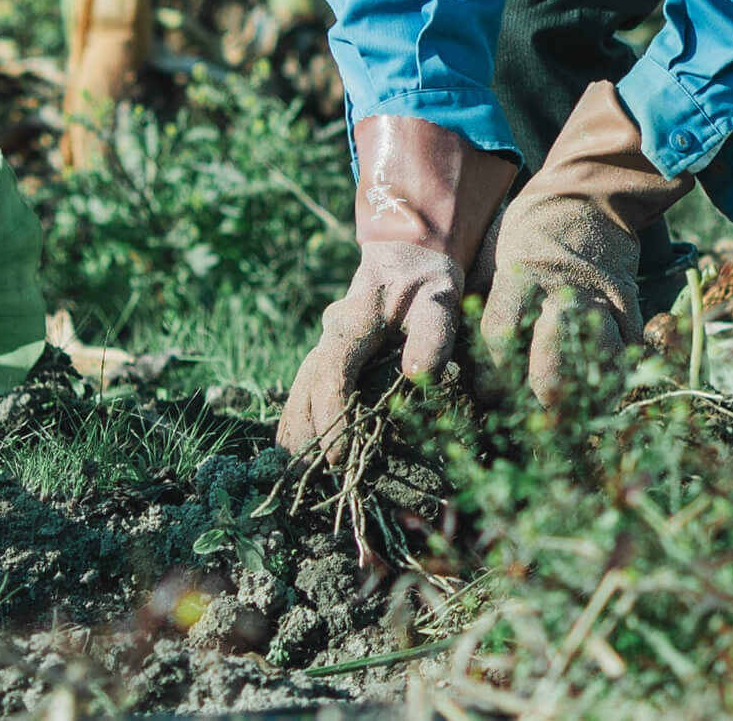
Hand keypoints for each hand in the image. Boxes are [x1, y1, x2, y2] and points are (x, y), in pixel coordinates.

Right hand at [277, 116, 515, 452]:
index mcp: (352, 322)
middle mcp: (329, 336)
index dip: (333, 417)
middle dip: (308, 434)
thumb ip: (431, 335)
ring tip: (293, 473)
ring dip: (296, 430)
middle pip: (308, 389)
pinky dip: (298, 418)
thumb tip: (417, 376)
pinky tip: (294, 449)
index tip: (338, 455)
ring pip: (300, 390)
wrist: (410, 253)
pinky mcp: (329, 355)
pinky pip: (305, 389)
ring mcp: (325, 345)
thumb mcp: (439, 299)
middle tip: (312, 479)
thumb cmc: (428, 279)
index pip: (333, 375)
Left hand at [479, 81, 689, 404]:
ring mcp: (599, 297)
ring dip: (583, 394)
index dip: (491, 376)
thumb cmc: (530, 230)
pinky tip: (604, 397)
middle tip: (530, 422)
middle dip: (538, 397)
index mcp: (520, 276)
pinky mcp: (627, 302)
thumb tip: (462, 358)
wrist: (589, 195)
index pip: (500, 338)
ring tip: (571, 419)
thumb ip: (484, 302)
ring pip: (595, 359)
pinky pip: (628, 348)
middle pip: (550, 359)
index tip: (485, 397)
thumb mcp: (495, 254)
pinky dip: (618, 376)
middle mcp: (560, 290)